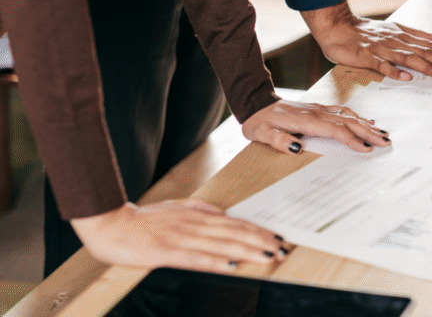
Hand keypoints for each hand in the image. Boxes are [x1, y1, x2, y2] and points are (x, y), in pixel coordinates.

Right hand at [70, 200, 286, 270]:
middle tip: (283, 249)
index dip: (258, 231)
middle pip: (234, 234)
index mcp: (197, 215)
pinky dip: (217, 261)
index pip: (235, 223)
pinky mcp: (166, 252)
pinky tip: (232, 265)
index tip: (278, 238)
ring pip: (222, 244)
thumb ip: (200, 208)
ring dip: (248, 250)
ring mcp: (181, 238)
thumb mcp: (175, 207)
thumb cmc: (141, 219)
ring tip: (268, 256)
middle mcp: (193, 225)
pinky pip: (196, 258)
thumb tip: (224, 212)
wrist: (108, 224)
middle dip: (262, 242)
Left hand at [242, 99, 389, 153]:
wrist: (256, 104)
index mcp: (305, 120)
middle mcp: (316, 113)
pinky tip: (367, 121)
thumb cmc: (260, 122)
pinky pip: (343, 112)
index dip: (351, 139)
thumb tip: (296, 148)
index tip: (366, 149)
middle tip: (386, 142)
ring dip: (367, 125)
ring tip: (383, 134)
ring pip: (348, 115)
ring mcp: (319, 109)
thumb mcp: (261, 134)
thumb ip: (278, 140)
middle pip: (348, 122)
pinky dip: (358, 117)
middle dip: (368, 132)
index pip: (334, 130)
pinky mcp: (319, 109)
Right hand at [301, 0, 431, 80]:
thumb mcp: (396, 28)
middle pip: (425, 52)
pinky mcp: (367, 56)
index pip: (431, 46)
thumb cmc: (366, 31)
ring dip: (426, 67)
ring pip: (408, 59)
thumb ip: (419, 34)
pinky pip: (382, 65)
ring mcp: (382, 49)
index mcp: (404, 36)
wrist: (337, 27)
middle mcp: (397, 42)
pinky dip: (394, 71)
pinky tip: (406, 78)